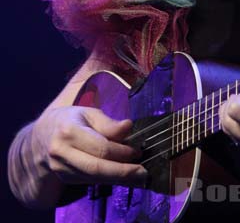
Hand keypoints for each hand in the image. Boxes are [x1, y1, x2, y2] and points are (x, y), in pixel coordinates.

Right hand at [32, 106, 147, 185]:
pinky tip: (122, 178)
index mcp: (69, 130)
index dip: (121, 152)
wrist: (41, 137)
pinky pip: (89, 181)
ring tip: (138, 177)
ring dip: (118, 179)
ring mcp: (61, 168)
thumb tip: (128, 126)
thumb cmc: (70, 120)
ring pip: (93, 178)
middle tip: (142, 172)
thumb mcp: (88, 113)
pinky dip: (108, 180)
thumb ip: (108, 123)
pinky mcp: (65, 178)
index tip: (137, 151)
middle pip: (96, 168)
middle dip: (122, 172)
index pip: (100, 147)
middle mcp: (62, 152)